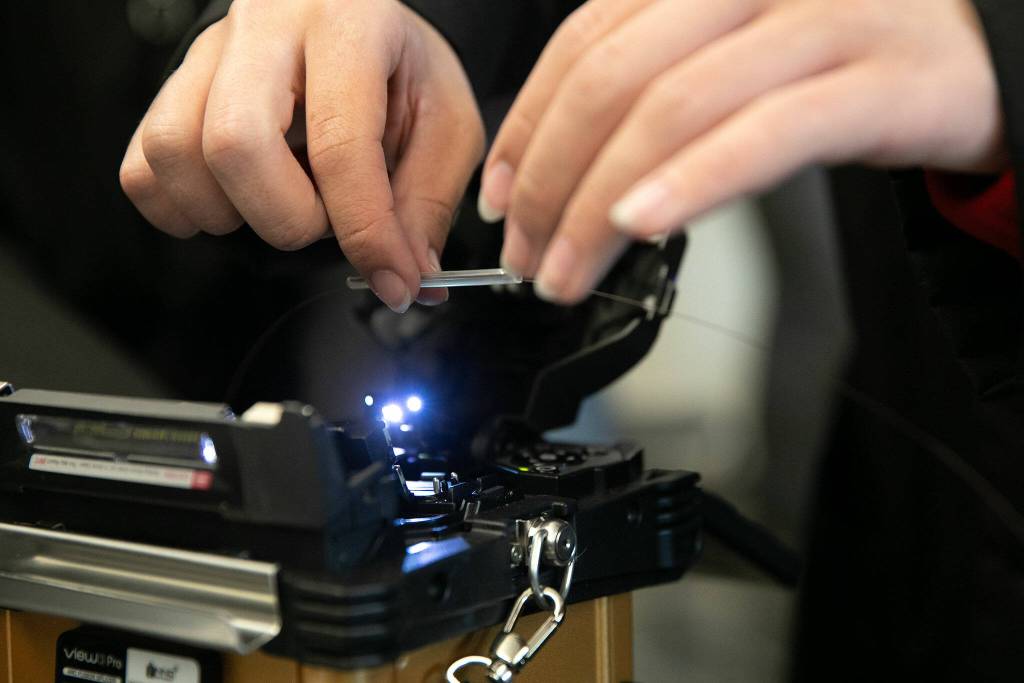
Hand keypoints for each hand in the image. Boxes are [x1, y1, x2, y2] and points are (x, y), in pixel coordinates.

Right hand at [120, 0, 484, 311]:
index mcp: (349, 24)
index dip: (366, 232)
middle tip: (324, 222)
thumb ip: (427, 200)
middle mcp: (267, 26)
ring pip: (174, 152)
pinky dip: (183, 207)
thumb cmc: (400, 67)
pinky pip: (144, 162)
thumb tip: (410, 275)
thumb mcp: (446, 122)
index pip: (340, 145)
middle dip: (287, 219)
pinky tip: (237, 202)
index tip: (393, 279)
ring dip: (231, 213)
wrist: (353, 15)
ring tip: (282, 204)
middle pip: (235, 144)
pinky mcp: (174, 83)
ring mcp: (209, 52)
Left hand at [479, 0, 1004, 303]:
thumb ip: (659, 89)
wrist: (986, 56)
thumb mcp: (738, 59)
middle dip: (551, 180)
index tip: (498, 196)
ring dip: (599, 202)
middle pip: (615, 79)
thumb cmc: (850, 64)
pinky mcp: (881, 81)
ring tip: (568, 270)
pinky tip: (643, 225)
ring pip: (675, 109)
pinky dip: (693, 182)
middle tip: (526, 253)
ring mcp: (824, 22)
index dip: (527, 125)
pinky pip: (768, 134)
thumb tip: (561, 169)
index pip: (585, 41)